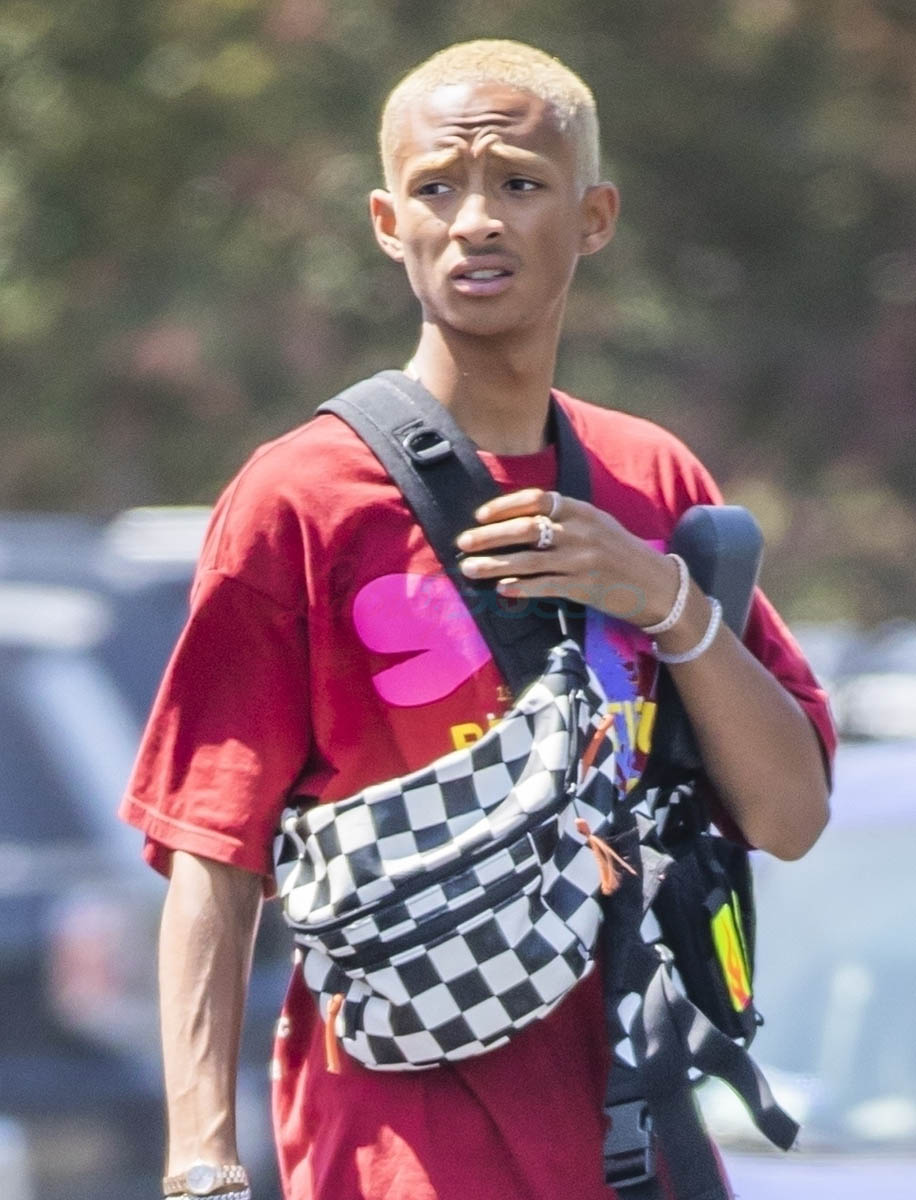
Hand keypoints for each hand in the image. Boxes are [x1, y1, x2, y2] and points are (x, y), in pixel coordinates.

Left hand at [455, 488, 677, 625]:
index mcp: (582, 510)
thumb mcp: (597, 524)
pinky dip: (520, 587)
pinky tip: (502, 589)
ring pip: (528, 560)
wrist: (657, 585)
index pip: (536, 499)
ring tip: (470, 569)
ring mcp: (582, 560)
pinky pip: (544, 586)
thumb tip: (520, 520)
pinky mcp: (584, 587)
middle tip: (463, 542)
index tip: (480, 516)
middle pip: (525, 528)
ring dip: (493, 564)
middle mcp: (581, 531)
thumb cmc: (621, 553)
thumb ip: (565, 518)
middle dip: (488, 536)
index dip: (504, 507)